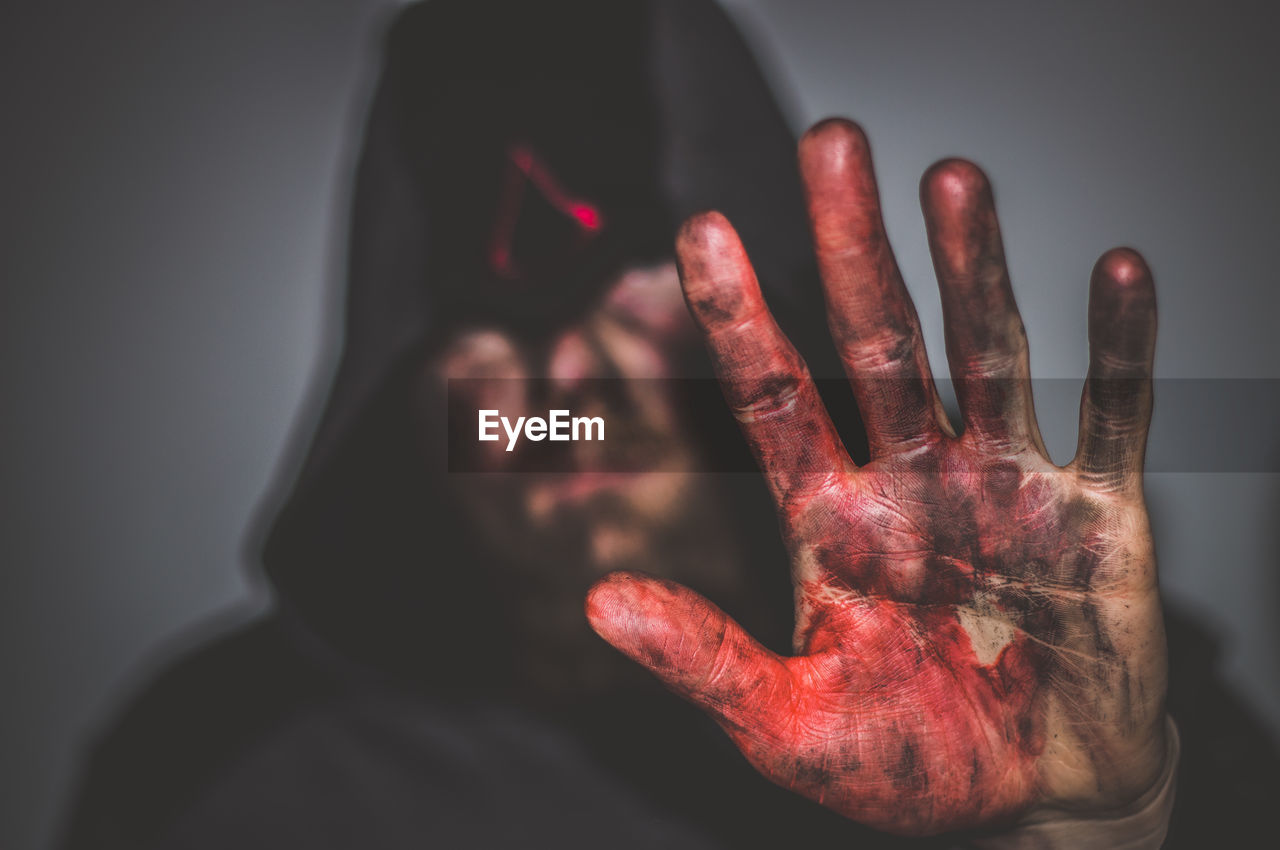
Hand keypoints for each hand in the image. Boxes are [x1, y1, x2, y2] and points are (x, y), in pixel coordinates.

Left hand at [586, 119, 1168, 835]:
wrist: (1033, 804)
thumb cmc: (910, 766)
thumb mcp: (788, 725)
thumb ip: (704, 660)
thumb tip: (596, 603)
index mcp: (832, 521)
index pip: (775, 398)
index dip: (738, 316)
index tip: (699, 230)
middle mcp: (912, 481)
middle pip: (876, 343)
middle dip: (851, 248)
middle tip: (831, 144)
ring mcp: (1004, 487)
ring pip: (983, 354)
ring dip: (971, 268)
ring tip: (952, 180)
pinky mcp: (1096, 514)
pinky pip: (1112, 418)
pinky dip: (1119, 352)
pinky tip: (1115, 273)